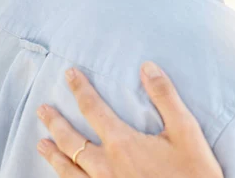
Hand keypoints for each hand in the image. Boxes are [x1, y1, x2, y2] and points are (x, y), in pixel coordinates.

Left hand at [36, 62, 223, 177]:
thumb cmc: (193, 171)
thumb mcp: (185, 129)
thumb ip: (164, 96)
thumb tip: (147, 67)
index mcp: (122, 143)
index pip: (93, 109)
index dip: (80, 89)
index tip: (70, 74)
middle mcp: (106, 166)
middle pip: (72, 140)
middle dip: (56, 122)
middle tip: (43, 109)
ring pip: (69, 169)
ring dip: (53, 154)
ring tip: (41, 144)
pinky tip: (63, 177)